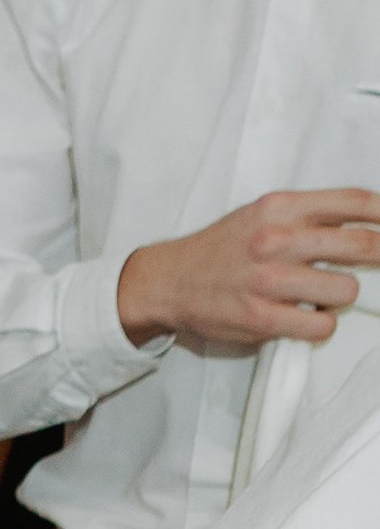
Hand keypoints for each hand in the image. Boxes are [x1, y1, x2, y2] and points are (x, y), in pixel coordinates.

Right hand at [116, 189, 379, 347]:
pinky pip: (320, 325)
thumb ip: (308, 215)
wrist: (168, 282)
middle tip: (375, 261)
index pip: (354, 202)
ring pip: (345, 290)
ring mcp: (268, 281)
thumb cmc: (220, 250)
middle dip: (378, 255)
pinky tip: (306, 317)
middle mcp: (275, 241)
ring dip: (340, 295)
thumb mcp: (261, 215)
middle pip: (361, 245)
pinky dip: (321, 325)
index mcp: (279, 208)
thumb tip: (365, 223)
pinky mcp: (260, 318)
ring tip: (322, 295)